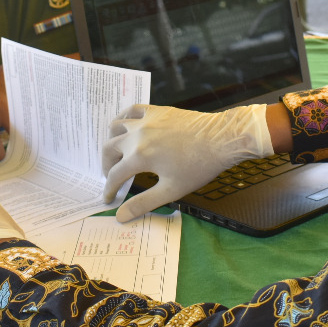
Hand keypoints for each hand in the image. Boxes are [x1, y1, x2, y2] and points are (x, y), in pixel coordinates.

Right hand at [101, 104, 273, 222]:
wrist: (221, 140)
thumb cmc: (198, 167)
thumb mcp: (171, 190)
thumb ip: (143, 203)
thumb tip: (120, 216)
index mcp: (139, 156)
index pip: (115, 175)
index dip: (110, 189)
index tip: (109, 198)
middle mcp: (137, 135)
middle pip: (109, 149)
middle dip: (106, 165)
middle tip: (112, 177)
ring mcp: (146, 120)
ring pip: (116, 127)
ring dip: (112, 140)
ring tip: (116, 152)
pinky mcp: (157, 110)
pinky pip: (132, 110)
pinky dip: (124, 118)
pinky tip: (128, 127)